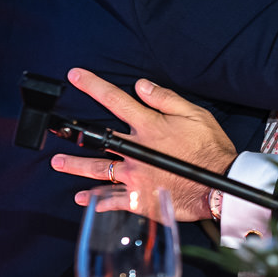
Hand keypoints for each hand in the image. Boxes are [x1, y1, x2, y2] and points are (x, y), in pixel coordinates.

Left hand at [50, 68, 236, 221]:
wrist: (220, 186)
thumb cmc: (210, 148)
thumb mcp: (195, 114)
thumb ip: (165, 99)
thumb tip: (140, 85)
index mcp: (149, 126)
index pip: (115, 100)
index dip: (93, 86)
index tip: (75, 76)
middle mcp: (135, 151)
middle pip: (98, 139)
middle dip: (74, 133)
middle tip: (57, 131)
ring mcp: (134, 176)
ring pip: (98, 169)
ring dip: (76, 166)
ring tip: (58, 163)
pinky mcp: (138, 198)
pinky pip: (111, 200)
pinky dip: (96, 200)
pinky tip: (85, 199)